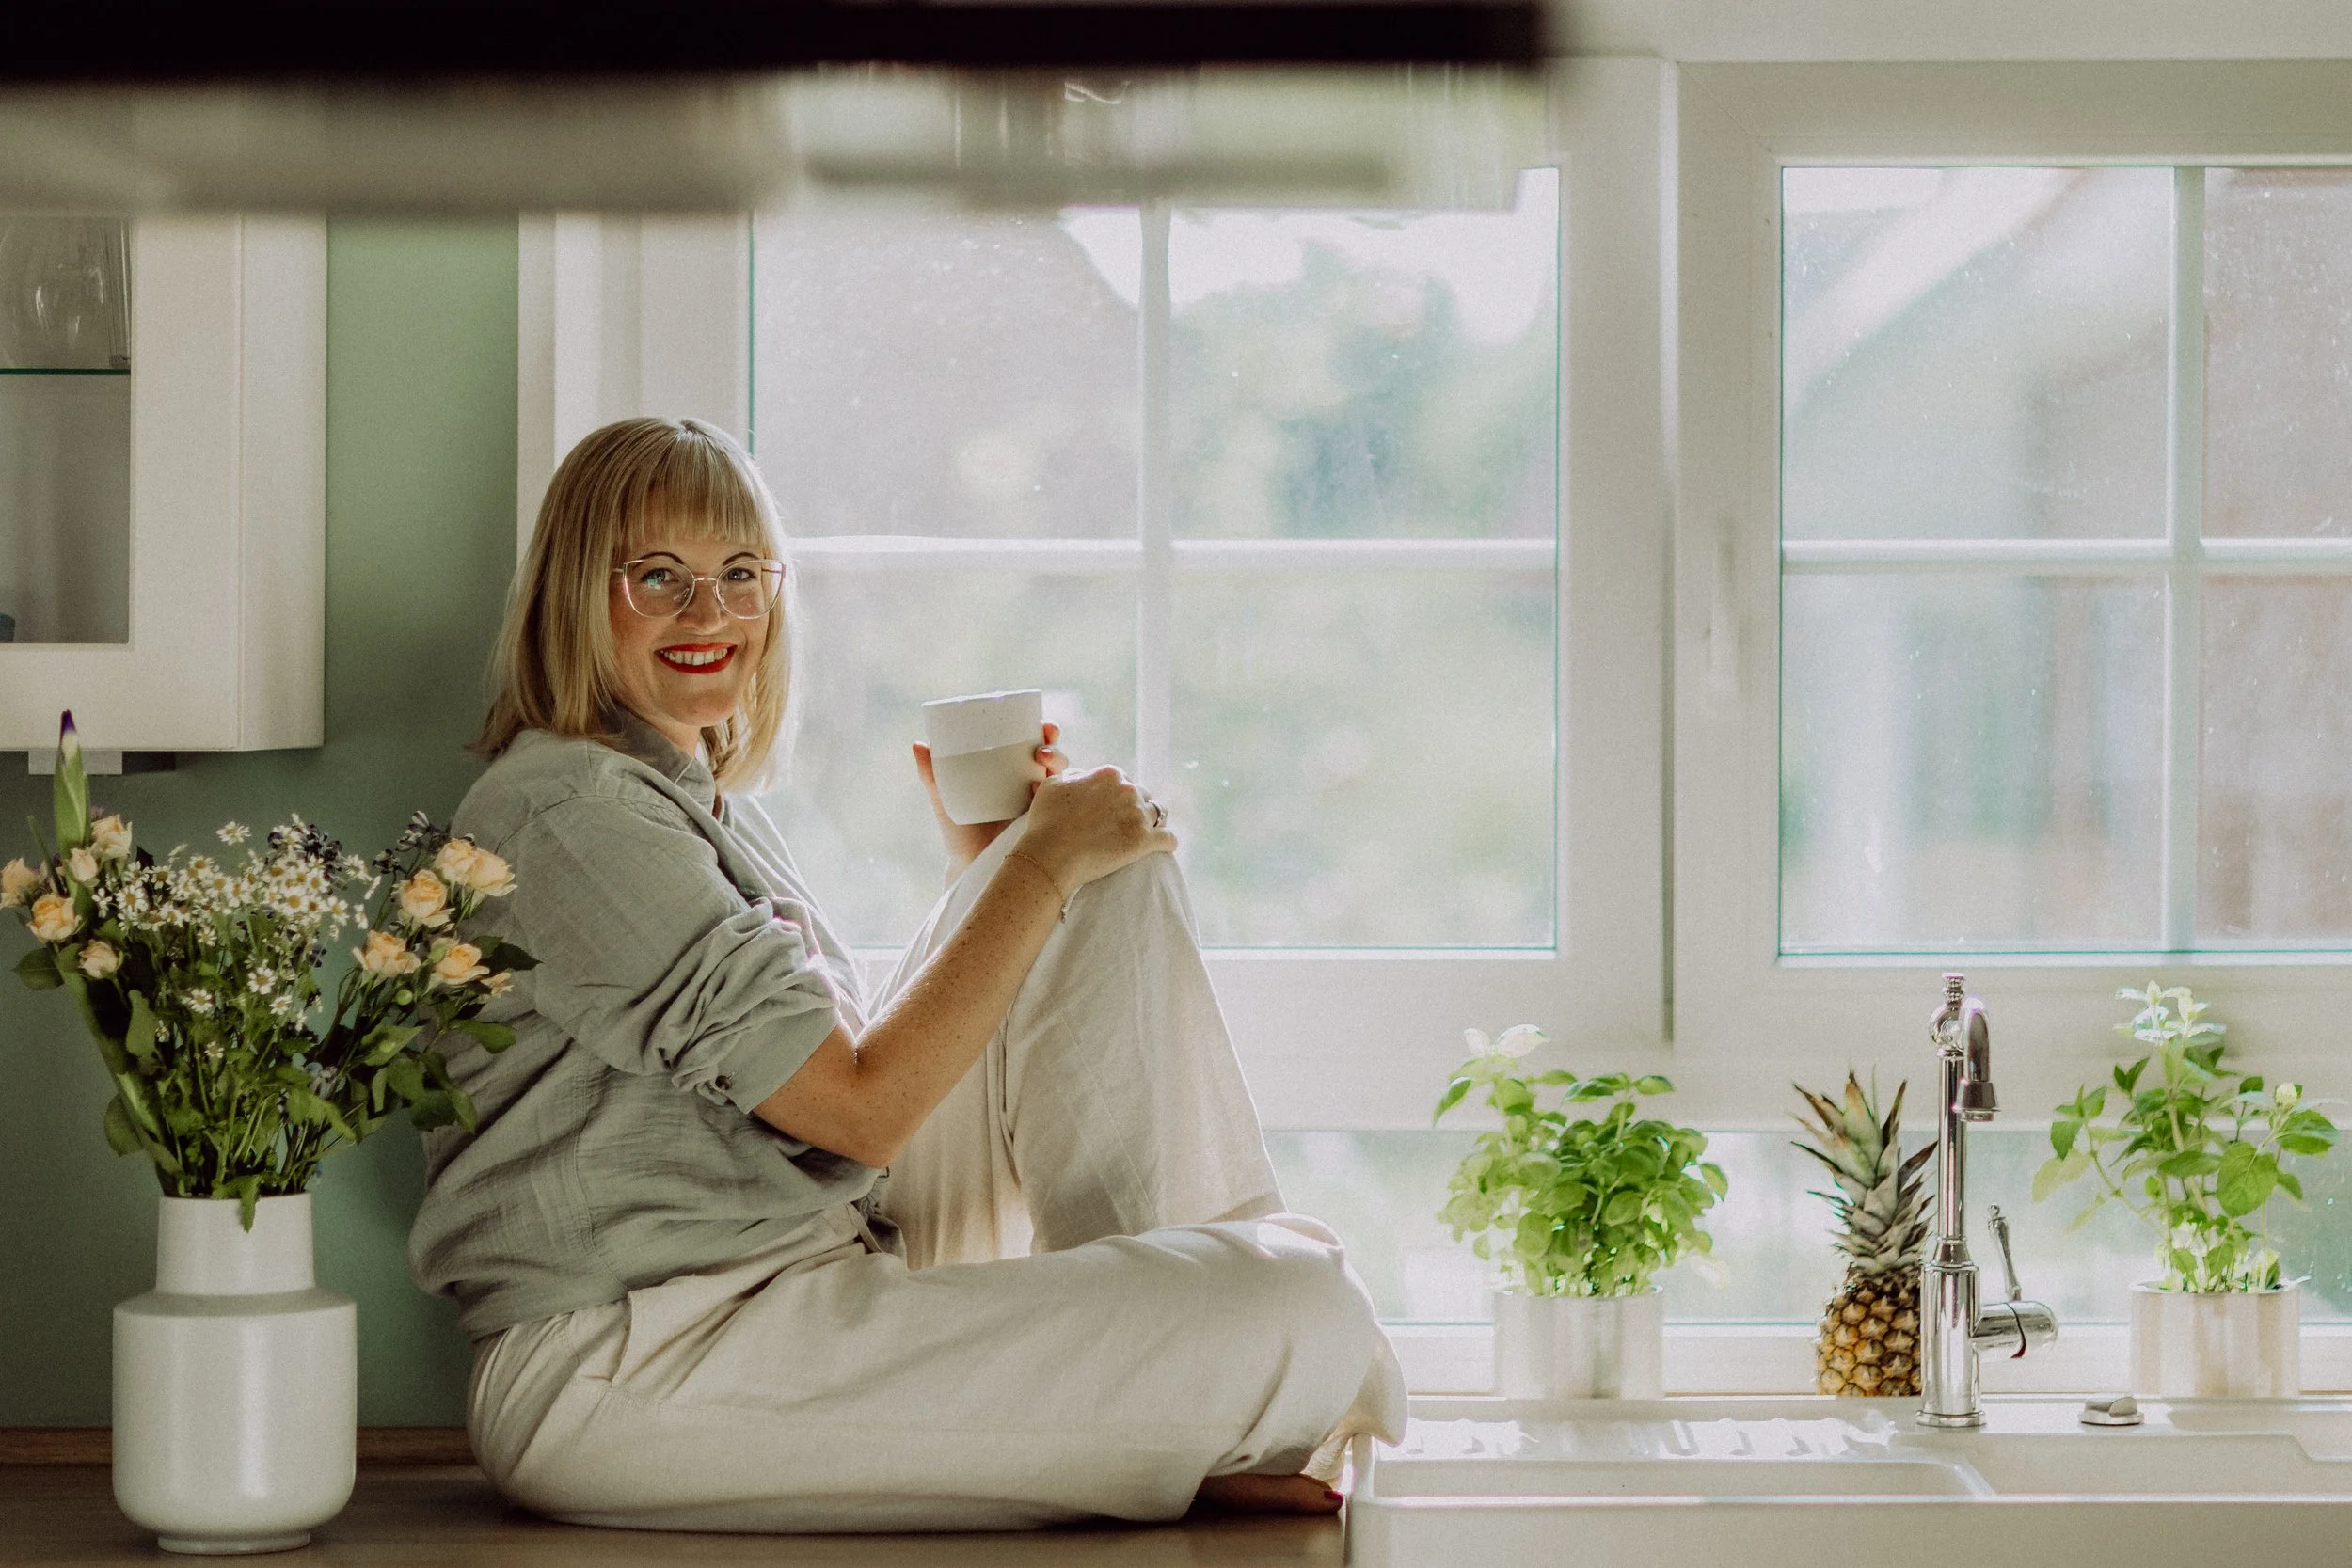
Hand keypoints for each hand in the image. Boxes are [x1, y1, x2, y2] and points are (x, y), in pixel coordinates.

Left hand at [912, 722, 1065, 882]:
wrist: (970, 867)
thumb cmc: (959, 831)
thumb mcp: (944, 799)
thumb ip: (932, 774)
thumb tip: (917, 744)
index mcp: (1011, 770)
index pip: (1032, 743)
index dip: (1043, 731)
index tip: (1041, 725)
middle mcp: (1030, 783)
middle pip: (1052, 757)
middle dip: (1055, 746)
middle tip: (1043, 748)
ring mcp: (1042, 804)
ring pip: (1062, 779)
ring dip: (1061, 769)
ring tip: (1044, 773)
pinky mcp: (1049, 824)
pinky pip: (1064, 808)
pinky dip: (1062, 799)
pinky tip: (1050, 798)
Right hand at [1018, 763, 1175, 892]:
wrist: (1051, 854)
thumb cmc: (1047, 821)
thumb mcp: (1053, 785)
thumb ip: (1074, 776)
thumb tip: (1084, 777)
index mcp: (1109, 775)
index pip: (1123, 780)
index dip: (1117, 795)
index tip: (1112, 808)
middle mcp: (1128, 790)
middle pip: (1142, 795)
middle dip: (1136, 807)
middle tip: (1127, 822)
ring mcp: (1139, 815)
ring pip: (1158, 814)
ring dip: (1153, 822)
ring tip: (1148, 833)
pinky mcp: (1145, 841)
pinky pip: (1169, 839)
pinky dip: (1168, 842)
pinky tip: (1165, 846)